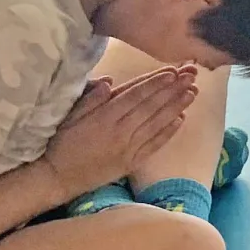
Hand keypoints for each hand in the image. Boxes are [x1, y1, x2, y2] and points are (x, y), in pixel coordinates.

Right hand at [41, 67, 197, 197]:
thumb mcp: (69, 116)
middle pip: (151, 107)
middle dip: (173, 89)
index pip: (135, 96)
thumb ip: (90, 98)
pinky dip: (168, 132)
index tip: (173, 71)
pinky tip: (181, 119)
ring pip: (156, 124)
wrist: (56, 178)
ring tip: (193, 92)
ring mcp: (127, 148)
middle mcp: (119, 132)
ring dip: (176, 107)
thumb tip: (109, 81)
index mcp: (103, 118)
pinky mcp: (131, 162)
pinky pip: (153, 145)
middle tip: (192, 75)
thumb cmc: (60, 143)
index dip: (155, 83)